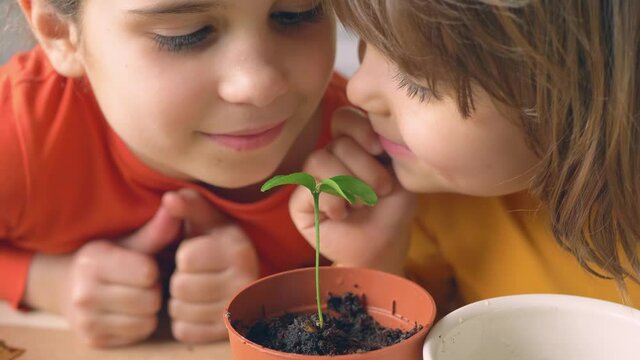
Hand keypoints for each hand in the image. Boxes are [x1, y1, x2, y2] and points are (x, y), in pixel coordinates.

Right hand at [24, 201, 182, 346]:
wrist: (70, 286)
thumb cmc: (111, 257)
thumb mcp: (131, 241)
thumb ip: (157, 228)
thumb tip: (177, 202)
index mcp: (94, 262)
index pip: (147, 274)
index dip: (153, 269)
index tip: (145, 264)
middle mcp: (84, 294)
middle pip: (150, 300)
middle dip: (153, 290)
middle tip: (143, 283)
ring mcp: (86, 321)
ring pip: (146, 321)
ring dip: (149, 310)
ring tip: (138, 295)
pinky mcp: (93, 341)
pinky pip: (137, 335)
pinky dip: (140, 325)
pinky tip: (130, 311)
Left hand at [164, 189, 258, 343]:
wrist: (239, 275)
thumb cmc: (214, 242)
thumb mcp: (205, 218)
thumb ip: (188, 204)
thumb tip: (170, 199)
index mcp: (238, 250)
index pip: (186, 259)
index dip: (182, 255)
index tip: (195, 253)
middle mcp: (244, 282)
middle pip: (181, 288)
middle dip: (178, 279)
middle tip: (192, 274)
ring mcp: (237, 311)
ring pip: (180, 312)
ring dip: (178, 301)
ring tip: (193, 290)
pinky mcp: (225, 333)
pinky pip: (184, 331)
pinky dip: (182, 321)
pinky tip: (195, 307)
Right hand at [290, 106, 415, 274]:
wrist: (383, 248)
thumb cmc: (393, 211)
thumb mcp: (399, 174)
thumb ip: (384, 146)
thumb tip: (372, 125)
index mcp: (353, 147)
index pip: (343, 118)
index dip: (359, 128)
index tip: (378, 149)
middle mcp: (330, 159)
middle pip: (337, 142)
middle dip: (365, 169)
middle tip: (379, 192)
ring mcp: (312, 180)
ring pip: (318, 160)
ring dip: (348, 185)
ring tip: (361, 204)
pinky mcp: (300, 203)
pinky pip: (309, 188)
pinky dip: (332, 202)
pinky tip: (342, 215)